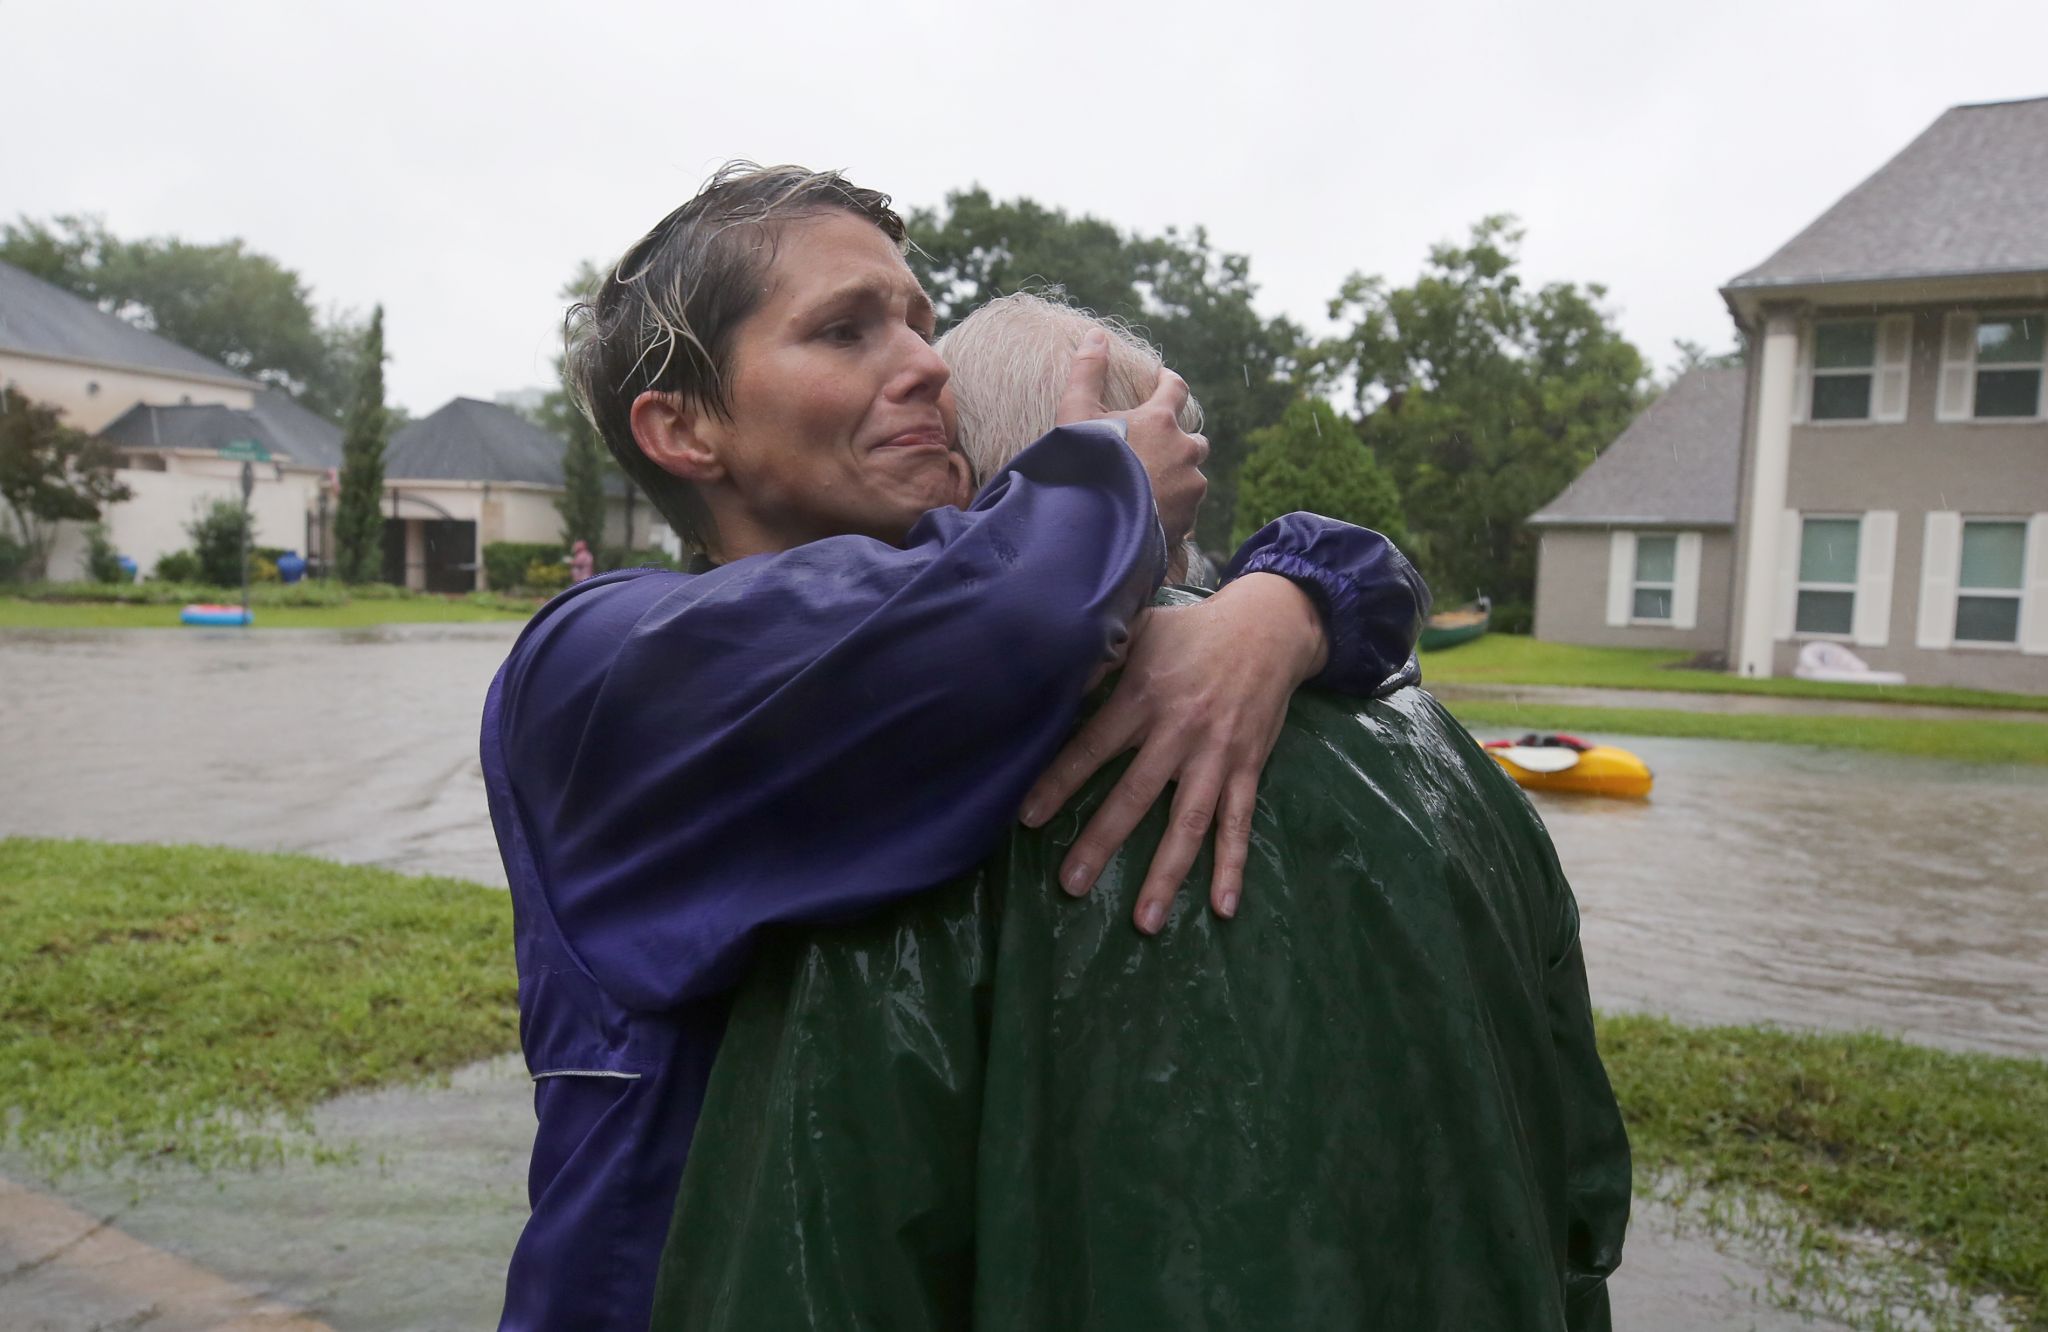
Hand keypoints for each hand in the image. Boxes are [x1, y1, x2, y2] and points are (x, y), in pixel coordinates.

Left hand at [1019, 572, 1329, 933]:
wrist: (1268, 628)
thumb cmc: (1192, 632)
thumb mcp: (1140, 629)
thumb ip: (1099, 658)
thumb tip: (1050, 678)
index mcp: (1143, 698)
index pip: (1093, 746)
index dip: (1060, 782)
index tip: (1027, 818)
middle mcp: (1179, 732)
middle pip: (1135, 795)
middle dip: (1102, 841)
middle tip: (1071, 885)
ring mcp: (1216, 757)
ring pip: (1188, 822)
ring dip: (1166, 872)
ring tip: (1145, 921)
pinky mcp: (1248, 769)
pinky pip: (1240, 823)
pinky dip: (1232, 865)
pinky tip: (1222, 907)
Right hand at [1056, 329, 1207, 545]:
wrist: (1094, 525)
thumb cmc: (1083, 464)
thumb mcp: (1076, 413)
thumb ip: (1087, 371)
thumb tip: (1096, 333)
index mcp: (1160, 419)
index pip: (1176, 388)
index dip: (1169, 382)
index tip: (1163, 380)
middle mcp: (1183, 450)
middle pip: (1194, 440)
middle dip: (1180, 442)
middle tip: (1156, 449)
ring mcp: (1190, 486)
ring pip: (1192, 477)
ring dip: (1177, 478)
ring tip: (1150, 490)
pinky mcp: (1189, 519)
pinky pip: (1187, 510)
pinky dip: (1173, 509)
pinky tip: (1150, 517)